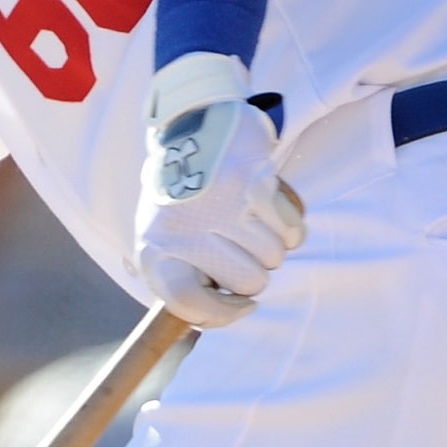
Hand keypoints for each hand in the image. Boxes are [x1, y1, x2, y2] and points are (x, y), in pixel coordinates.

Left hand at [135, 54, 304, 327]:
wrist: (192, 126)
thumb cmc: (184, 199)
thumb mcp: (166, 241)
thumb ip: (186, 282)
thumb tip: (215, 320)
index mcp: (155, 248)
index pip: (188, 303)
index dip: (221, 315)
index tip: (240, 306)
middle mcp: (182, 227)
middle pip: (248, 283)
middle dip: (255, 272)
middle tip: (243, 249)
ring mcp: (217, 203)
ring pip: (273, 257)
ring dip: (273, 246)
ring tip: (252, 225)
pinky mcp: (250, 180)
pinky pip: (291, 228)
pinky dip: (289, 225)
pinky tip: (270, 212)